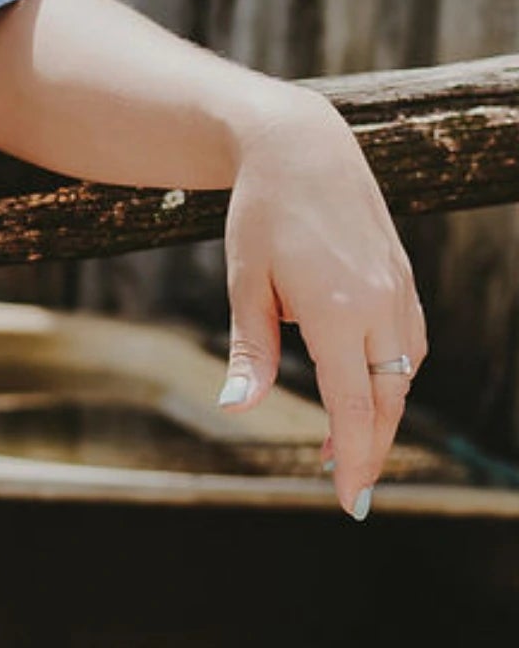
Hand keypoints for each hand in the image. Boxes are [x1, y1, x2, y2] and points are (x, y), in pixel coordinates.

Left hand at [216, 96, 426, 515]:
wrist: (301, 147)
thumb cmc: (262, 214)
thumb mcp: (244, 283)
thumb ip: (252, 351)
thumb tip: (239, 409)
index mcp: (338, 312)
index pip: (354, 408)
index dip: (353, 459)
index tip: (348, 501)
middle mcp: (380, 304)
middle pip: (386, 401)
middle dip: (371, 450)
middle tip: (352, 491)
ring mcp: (399, 290)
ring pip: (404, 374)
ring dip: (381, 414)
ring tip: (349, 447)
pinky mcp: (403, 278)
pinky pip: (408, 343)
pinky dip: (393, 376)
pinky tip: (368, 389)